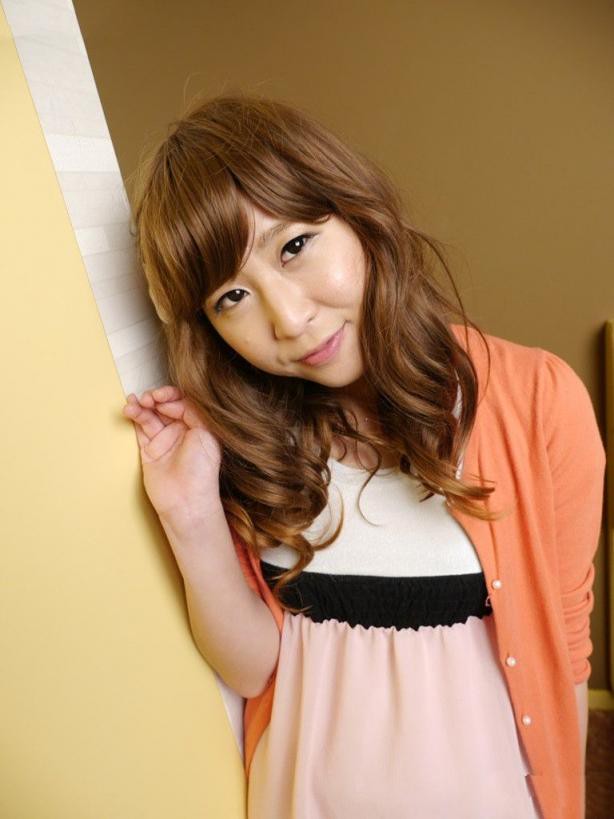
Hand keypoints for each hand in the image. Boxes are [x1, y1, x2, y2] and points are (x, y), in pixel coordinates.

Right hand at [122, 386, 222, 524]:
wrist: (186, 501)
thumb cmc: (201, 470)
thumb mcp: (205, 433)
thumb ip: (192, 411)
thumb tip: (176, 398)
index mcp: (199, 426)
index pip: (183, 402)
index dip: (171, 396)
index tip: (162, 397)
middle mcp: (182, 431)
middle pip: (165, 406)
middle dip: (155, 399)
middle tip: (148, 399)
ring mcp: (165, 440)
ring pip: (151, 415)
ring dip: (141, 406)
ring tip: (133, 403)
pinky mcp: (150, 450)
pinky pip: (141, 428)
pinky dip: (135, 416)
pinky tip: (130, 407)